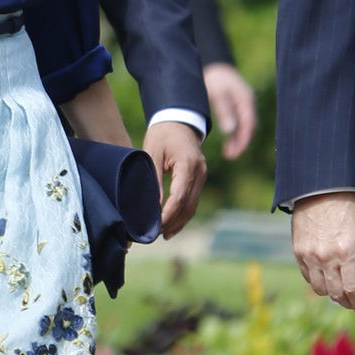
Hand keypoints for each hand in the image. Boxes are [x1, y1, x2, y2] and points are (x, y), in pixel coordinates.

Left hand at [142, 121, 205, 237]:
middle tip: (154, 234)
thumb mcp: (152, 153)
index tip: (155, 226)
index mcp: (188, 164)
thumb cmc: (162, 134)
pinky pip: (193, 201)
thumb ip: (154, 178)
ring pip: (193, 206)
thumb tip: (153, 205)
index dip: (168, 215)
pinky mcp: (200, 179)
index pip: (180, 197)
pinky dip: (183, 215)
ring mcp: (202, 176)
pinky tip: (172, 225)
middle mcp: (200, 172)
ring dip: (178, 222)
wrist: (179, 120)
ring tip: (162, 234)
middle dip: (172, 222)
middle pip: (188, 205)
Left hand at [203, 62, 256, 160]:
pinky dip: (236, 133)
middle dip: (241, 143)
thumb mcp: (218, 94)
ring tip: (228, 153)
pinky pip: (241, 122)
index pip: (248, 126)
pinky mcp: (239, 105)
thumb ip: (225, 111)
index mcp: (246, 100)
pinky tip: (229, 141)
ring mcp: (245, 104)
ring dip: (239, 140)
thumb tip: (230, 131)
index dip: (242, 141)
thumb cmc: (214, 77)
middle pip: (249, 128)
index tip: (233, 154)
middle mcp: (248, 103)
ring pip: (245, 126)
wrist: (213, 63)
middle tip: (230, 156)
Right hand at [291, 192, 354, 321]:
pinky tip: (328, 277)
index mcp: (347, 252)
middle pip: (336, 294)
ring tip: (342, 290)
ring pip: (320, 289)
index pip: (354, 290)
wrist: (321, 189)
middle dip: (348, 303)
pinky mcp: (298, 252)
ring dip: (333, 294)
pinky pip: (308, 277)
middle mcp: (326, 258)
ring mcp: (309, 256)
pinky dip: (319, 282)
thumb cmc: (350, 208)